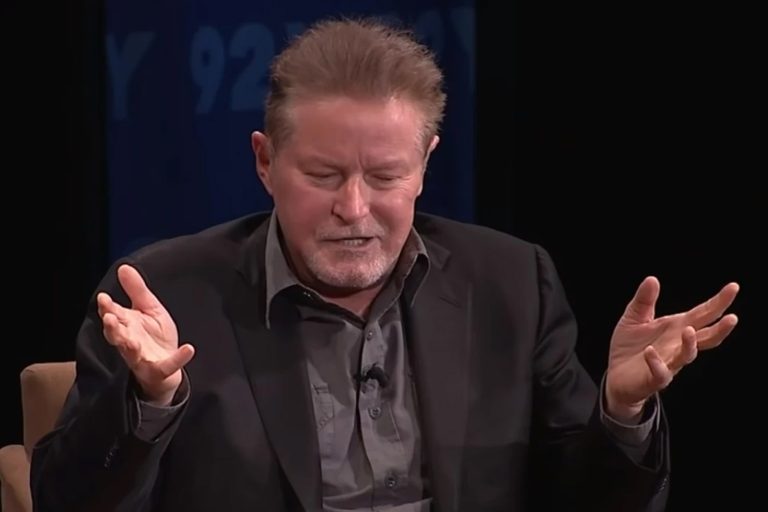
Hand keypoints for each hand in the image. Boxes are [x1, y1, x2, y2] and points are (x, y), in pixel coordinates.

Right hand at [97, 264, 194, 405]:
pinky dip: (179, 358)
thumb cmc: (154, 336)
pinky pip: (167, 365)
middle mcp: (129, 342)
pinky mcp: (159, 370)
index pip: (113, 315)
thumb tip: (123, 267)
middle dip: (112, 328)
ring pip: (131, 354)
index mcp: (126, 325)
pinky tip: (188, 349)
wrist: (167, 364)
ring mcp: (143, 358)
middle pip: (116, 336)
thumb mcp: (149, 309)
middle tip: (110, 318)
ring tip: (132, 341)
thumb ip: (137, 290)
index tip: (104, 298)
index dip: (107, 308)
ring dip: (130, 347)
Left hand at [605, 276, 738, 420]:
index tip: (733, 287)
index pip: (703, 314)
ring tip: (689, 330)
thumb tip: (652, 278)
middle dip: (721, 328)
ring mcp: (669, 362)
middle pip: (706, 337)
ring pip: (687, 355)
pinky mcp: (654, 378)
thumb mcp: (634, 318)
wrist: (615, 377)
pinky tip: (650, 351)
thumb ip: (644, 300)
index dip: (719, 302)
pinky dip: (656, 362)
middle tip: (732, 317)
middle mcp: (678, 345)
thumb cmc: (629, 347)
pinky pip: (660, 372)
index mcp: (676, 328)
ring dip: (690, 344)